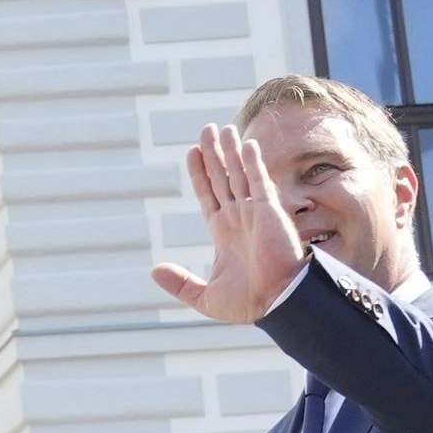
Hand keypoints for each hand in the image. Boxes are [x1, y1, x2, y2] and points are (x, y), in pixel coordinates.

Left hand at [149, 125, 308, 324]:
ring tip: (220, 129)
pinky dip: (252, 163)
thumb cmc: (246, 303)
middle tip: (205, 130)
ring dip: (230, 151)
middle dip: (213, 154)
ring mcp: (254, 212)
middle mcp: (238, 218)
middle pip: (222, 178)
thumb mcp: (203, 296)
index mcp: (223, 232)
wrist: (277, 302)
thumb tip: (154, 270)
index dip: (200, 174)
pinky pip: (259, 182)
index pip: (208, 195)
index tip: (191, 153)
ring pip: (239, 174)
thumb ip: (180, 283)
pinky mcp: (269, 212)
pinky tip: (245, 145)